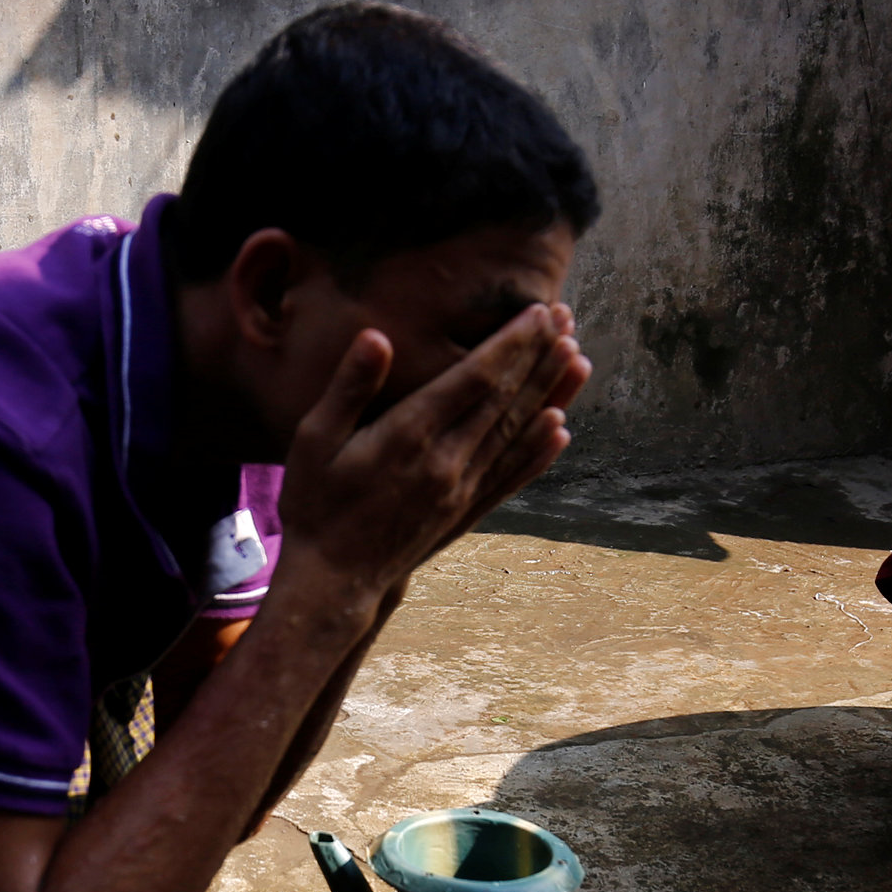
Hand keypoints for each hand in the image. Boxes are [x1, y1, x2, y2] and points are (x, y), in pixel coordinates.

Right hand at [277, 304, 589, 602]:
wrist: (331, 579)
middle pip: (505, 399)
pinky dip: (539, 450)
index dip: (510, 343)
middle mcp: (446, 461)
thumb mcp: (313, 439)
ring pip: (516, 432)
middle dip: (538, 356)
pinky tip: (560, 428)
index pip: (475, 378)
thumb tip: (376, 337)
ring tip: (577, 358)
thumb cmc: (314, 504)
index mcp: (410, 436)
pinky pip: (511, 476)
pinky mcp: (464, 512)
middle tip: (567, 319)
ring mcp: (460, 490)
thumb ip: (348, 387)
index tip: (537, 312)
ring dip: (549, 392)